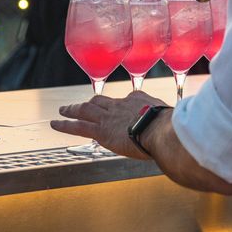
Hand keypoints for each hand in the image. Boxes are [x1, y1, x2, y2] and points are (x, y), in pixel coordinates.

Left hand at [51, 90, 167, 159]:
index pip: (127, 101)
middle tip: (81, 104)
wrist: (161, 131)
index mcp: (138, 100)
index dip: (122, 106)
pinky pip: (78, 126)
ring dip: (72, 110)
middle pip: (101, 101)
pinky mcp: (101, 131)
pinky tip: (55, 123)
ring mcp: (109, 117)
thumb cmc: (171, 128)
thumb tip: (177, 124)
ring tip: (62, 110)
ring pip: (85, 110)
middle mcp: (120, 105)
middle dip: (90, 102)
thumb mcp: (172, 117)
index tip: (123, 112)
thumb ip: (168, 119)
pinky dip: (65, 124)